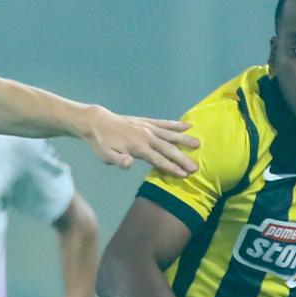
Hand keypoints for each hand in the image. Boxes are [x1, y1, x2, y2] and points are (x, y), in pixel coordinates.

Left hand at [81, 107, 198, 177]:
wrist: (97, 122)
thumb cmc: (101, 142)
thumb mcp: (105, 155)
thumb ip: (118, 160)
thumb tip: (129, 164)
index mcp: (138, 147)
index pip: (158, 160)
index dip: (171, 168)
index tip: (184, 175)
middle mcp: (146, 136)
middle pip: (167, 148)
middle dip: (182, 158)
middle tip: (196, 167)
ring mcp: (148, 127)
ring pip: (169, 134)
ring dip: (184, 139)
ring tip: (198, 144)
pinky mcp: (147, 121)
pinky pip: (164, 123)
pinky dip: (176, 124)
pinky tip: (188, 125)